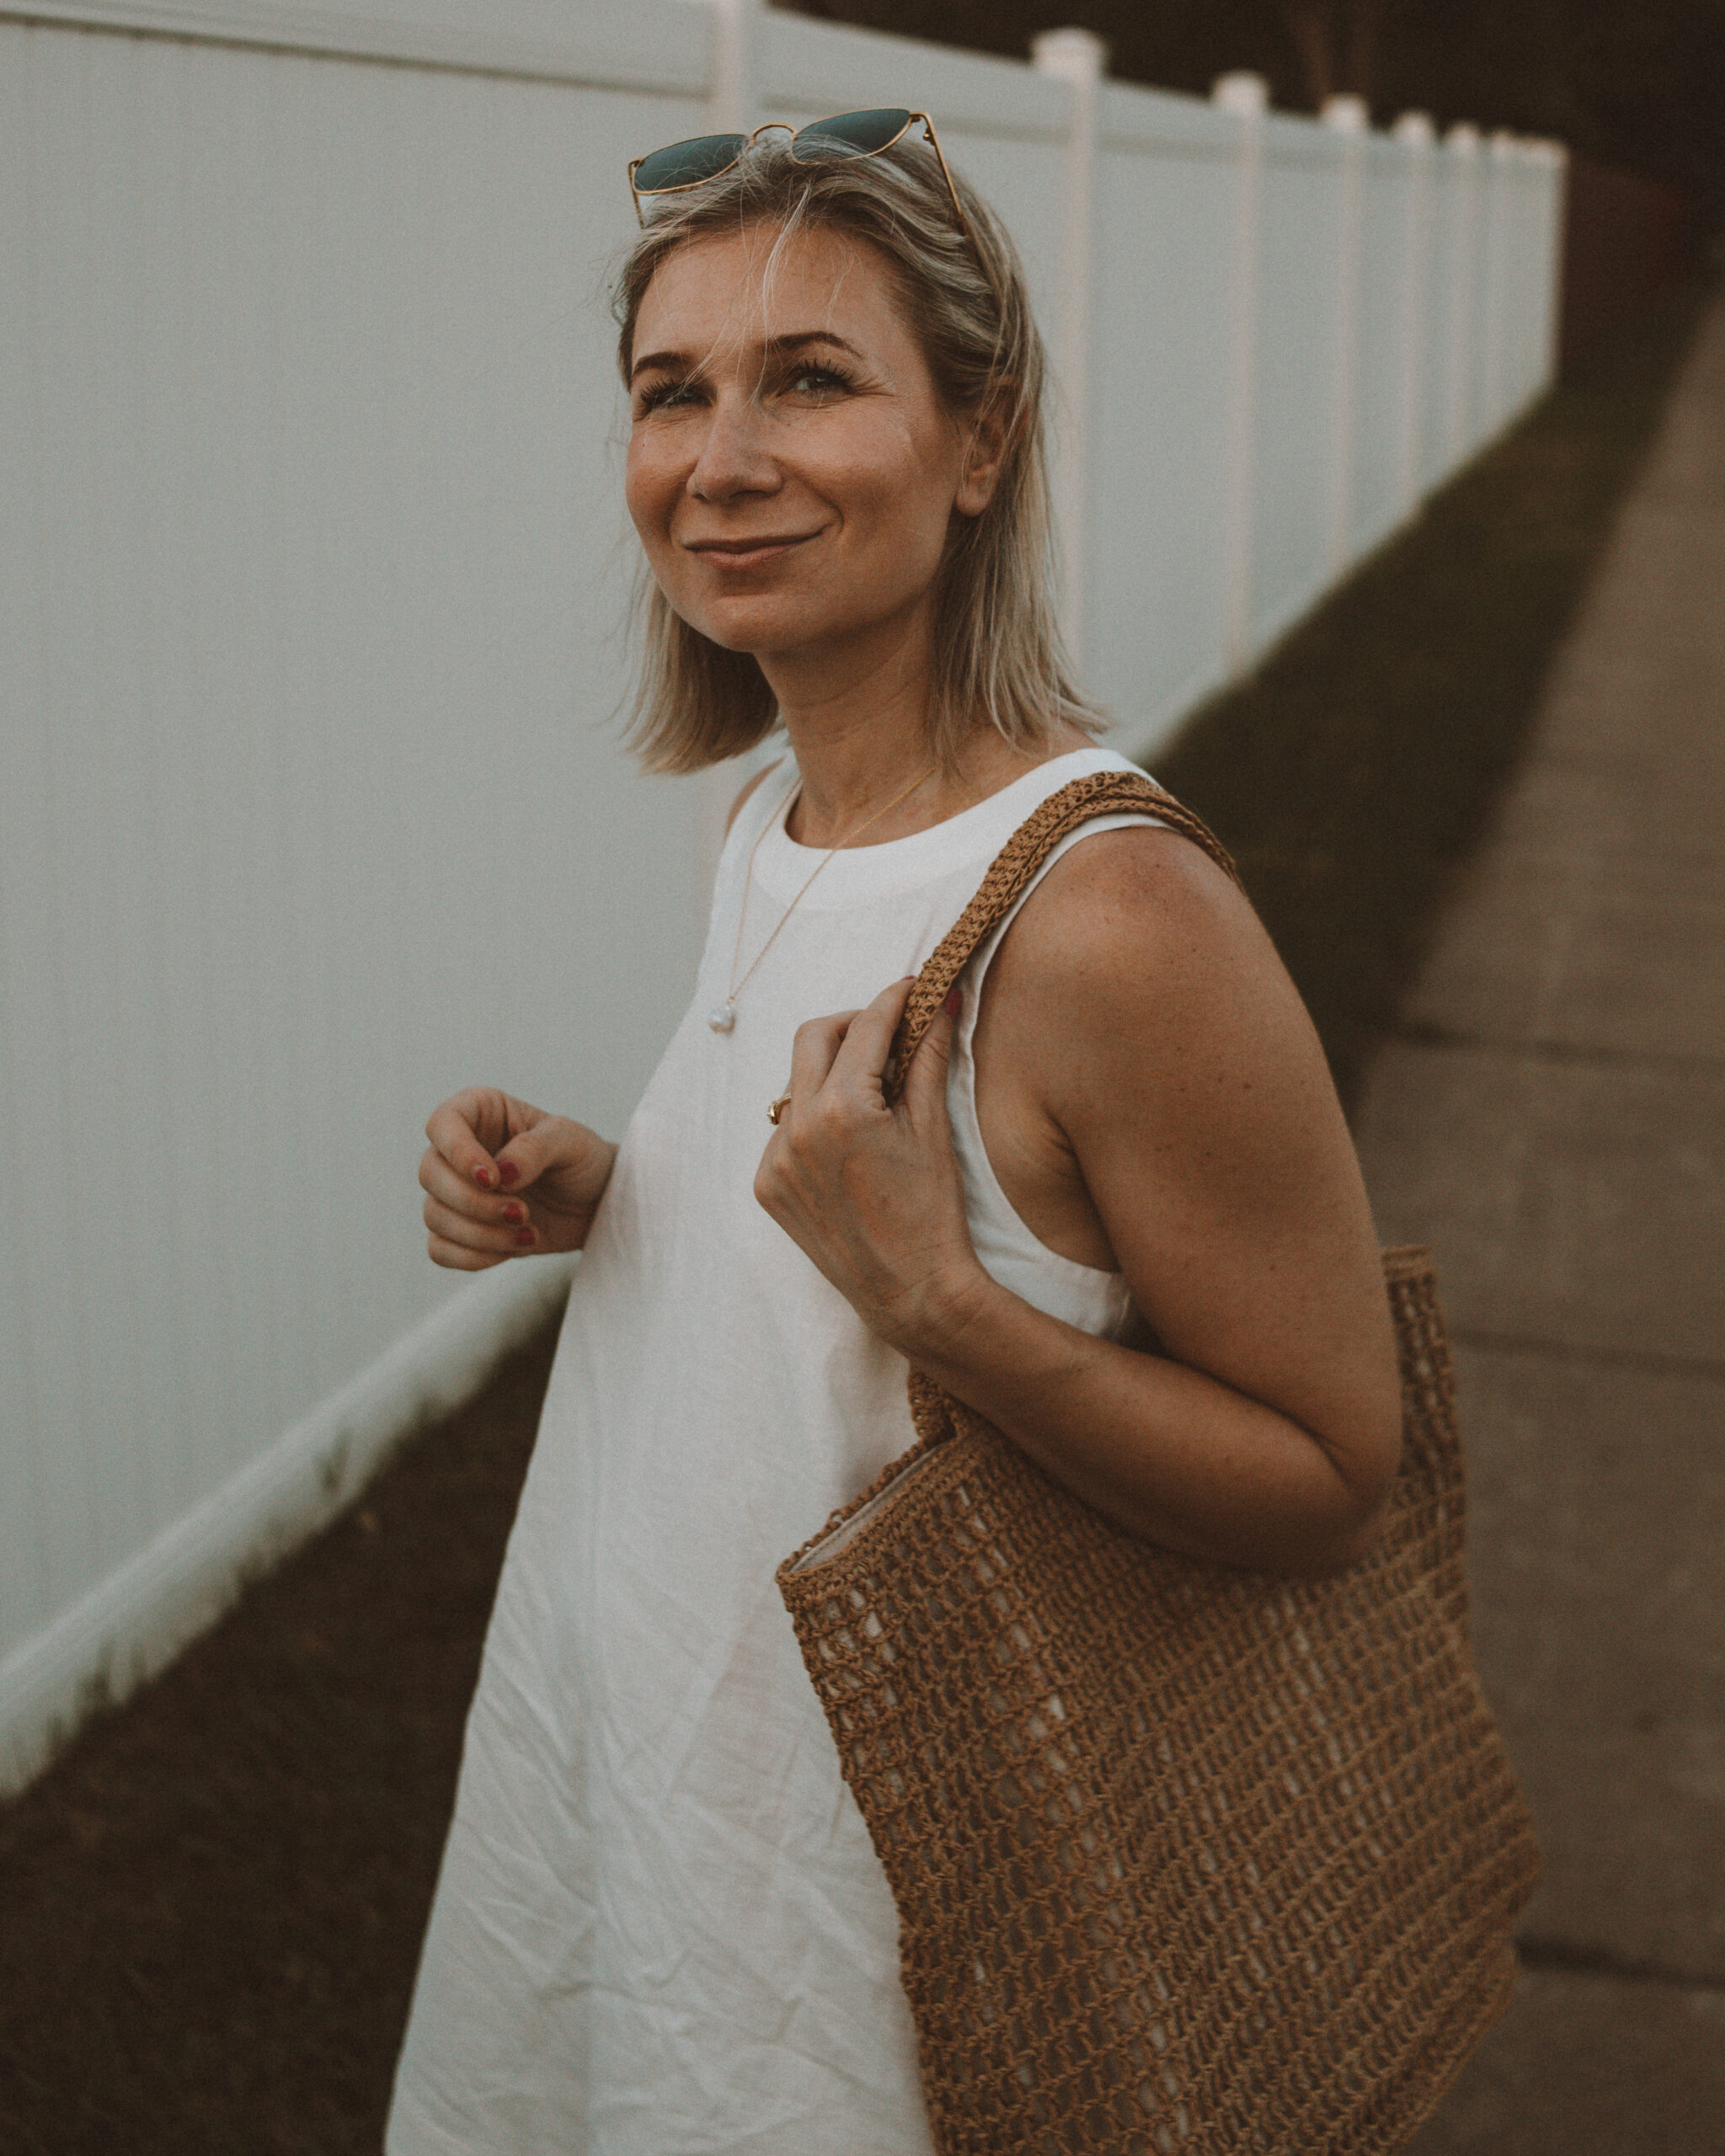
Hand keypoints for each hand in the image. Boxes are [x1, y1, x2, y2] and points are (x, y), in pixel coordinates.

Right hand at [419, 1086, 616, 1270]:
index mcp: (480, 1112)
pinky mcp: (461, 1231)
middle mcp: (459, 1150)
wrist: (597, 1204)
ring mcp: (455, 1191)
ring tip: (528, 1233)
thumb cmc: (583, 1161)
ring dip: (480, 1233)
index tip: (493, 1179)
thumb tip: (500, 1172)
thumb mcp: (570, 1142)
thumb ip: (535, 1148)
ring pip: (434, 1215)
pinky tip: (514, 1248)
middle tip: (522, 1212)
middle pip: (429, 1174)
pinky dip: (474, 1256)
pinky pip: (440, 1249)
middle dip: (474, 1202)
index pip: (441, 1124)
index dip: (458, 1153)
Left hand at [753, 978, 984, 1354]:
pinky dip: (814, 1120)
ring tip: (873, 1093)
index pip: (865, 1029)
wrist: (910, 1292)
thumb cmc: (931, 1214)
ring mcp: (775, 1159)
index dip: (891, 1001)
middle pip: (812, 1037)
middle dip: (852, 1025)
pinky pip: (784, 1130)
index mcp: (842, 1110)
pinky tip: (849, 1142)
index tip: (910, 989)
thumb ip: (931, 1058)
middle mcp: (797, 1129)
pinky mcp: (767, 1186)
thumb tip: (944, 1001)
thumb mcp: (933, 1130)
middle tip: (886, 1032)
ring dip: (831, 1074)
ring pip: (796, 1085)